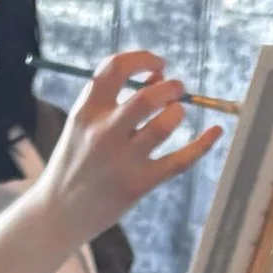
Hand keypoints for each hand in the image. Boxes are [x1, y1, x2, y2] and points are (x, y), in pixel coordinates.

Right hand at [38, 52, 220, 249]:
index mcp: (85, 112)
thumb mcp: (81, 127)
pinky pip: (180, 160)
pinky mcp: (139, 184)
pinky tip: (215, 131)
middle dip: (170, 87)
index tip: (159, 63)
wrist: (57, 214)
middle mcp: (103, 133)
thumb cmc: (74, 164)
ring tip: (176, 114)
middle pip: (147, 97)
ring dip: (178, 112)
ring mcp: (122, 160)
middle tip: (177, 89)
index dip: (142, 58)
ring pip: (165, 124)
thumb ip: (112, 100)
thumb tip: (158, 75)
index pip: (114, 69)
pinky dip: (203, 144)